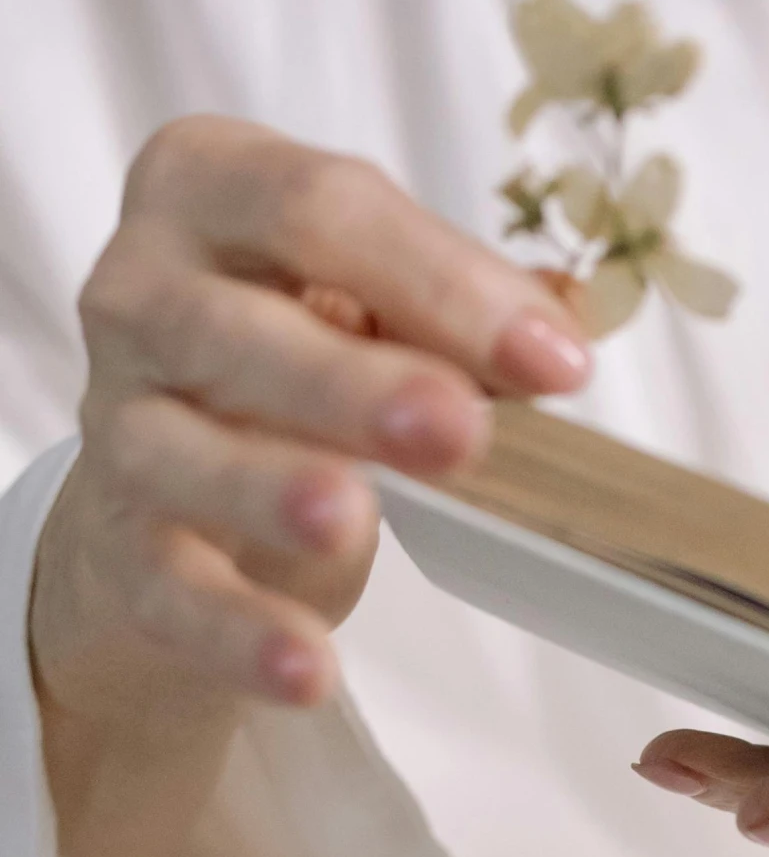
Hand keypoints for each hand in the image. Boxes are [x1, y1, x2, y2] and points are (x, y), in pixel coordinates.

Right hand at [31, 115, 588, 856]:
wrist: (174, 473)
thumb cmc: (298, 352)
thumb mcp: (380, 303)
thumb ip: (466, 304)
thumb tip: (565, 319)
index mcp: (211, 186)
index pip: (320, 208)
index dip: (442, 281)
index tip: (556, 360)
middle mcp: (141, 292)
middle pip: (240, 328)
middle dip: (352, 382)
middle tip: (460, 430)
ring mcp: (117, 422)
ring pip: (182, 454)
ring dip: (269, 487)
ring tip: (351, 520)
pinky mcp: (115, 545)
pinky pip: (171, 591)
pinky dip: (238, 634)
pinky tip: (308, 670)